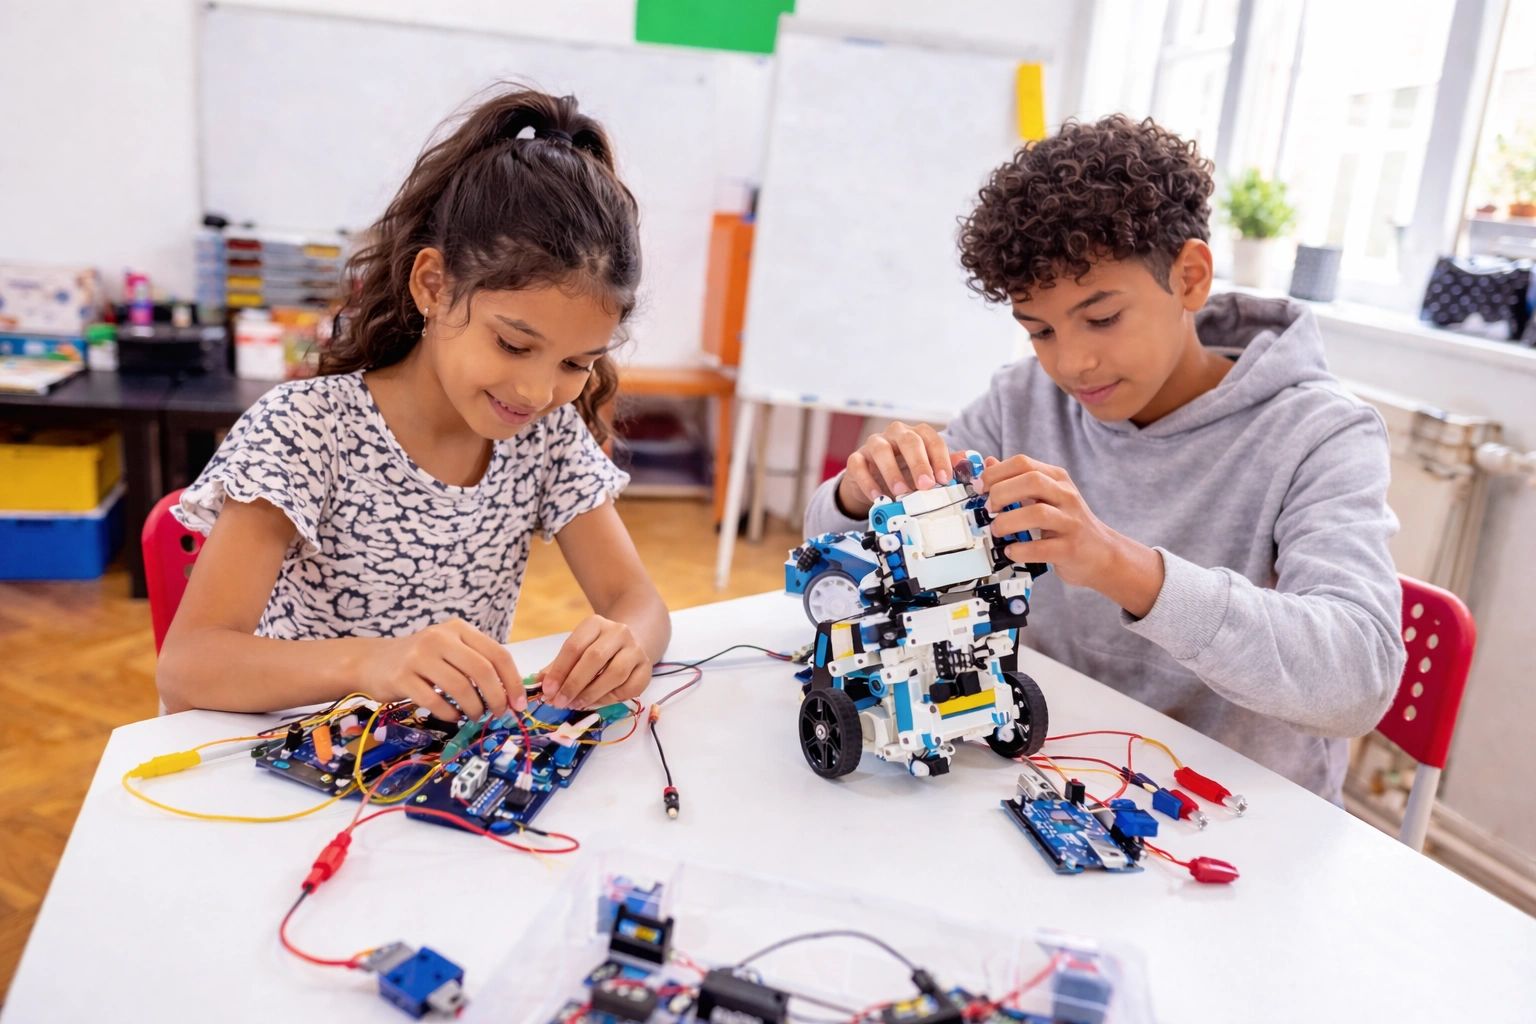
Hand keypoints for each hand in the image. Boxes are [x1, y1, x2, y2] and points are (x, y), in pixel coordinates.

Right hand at [357, 618, 525, 721]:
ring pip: (461, 687)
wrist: (372, 661)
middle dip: (497, 697)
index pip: (498, 654)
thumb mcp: (451, 650)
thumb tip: (511, 695)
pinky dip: (450, 714)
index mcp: (458, 629)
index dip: (513, 681)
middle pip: (482, 670)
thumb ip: (478, 664)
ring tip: (475, 716)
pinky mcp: (402, 677)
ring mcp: (419, 656)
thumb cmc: (421, 659)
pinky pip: (435, 701)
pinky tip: (454, 716)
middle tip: (498, 714)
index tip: (519, 703)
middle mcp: (440, 637)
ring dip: (474, 709)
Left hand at [538, 616, 651, 708]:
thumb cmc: (597, 649)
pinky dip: (611, 698)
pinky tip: (597, 701)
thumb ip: (558, 666)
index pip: (574, 646)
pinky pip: (629, 688)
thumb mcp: (577, 650)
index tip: (547, 690)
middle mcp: (619, 632)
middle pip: (594, 658)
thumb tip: (539, 684)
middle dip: (574, 684)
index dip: (559, 670)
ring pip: (615, 673)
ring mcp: (635, 649)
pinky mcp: (646, 668)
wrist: (633, 641)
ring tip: (576, 704)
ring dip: (592, 693)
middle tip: (560, 702)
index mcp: (596, 623)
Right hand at [837, 421, 966, 516]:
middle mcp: (895, 434)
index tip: (945, 478)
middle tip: (926, 485)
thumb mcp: (926, 470)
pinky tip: (878, 497)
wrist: (874, 479)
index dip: (940, 458)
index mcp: (916, 434)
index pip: (931, 438)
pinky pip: (858, 466)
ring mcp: (873, 444)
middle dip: (919, 463)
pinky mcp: (856, 458)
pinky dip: (867, 482)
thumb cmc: (905, 472)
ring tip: (901, 492)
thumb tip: (967, 462)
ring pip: (881, 449)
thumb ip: (945, 465)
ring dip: (892, 471)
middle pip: (908, 440)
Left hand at [979, 454, 1164, 616]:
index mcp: (1057, 479)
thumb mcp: (1047, 497)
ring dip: (1007, 522)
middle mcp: (1066, 496)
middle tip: (989, 509)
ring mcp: (1071, 522)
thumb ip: (1018, 481)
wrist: (1102, 554)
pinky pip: (1041, 547)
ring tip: (997, 531)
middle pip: (1031, 480)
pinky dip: (1020, 550)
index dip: (995, 473)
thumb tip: (989, 463)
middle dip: (1001, 493)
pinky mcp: (1070, 549)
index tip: (980, 488)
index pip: (1023, 462)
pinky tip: (1011, 551)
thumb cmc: (1068, 524)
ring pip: (1037, 513)